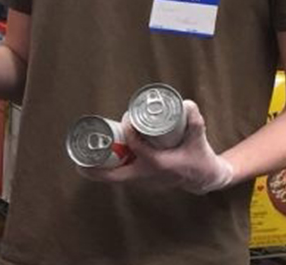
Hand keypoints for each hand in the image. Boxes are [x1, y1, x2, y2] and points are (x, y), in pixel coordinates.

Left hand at [78, 100, 233, 194]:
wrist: (206, 178)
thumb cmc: (201, 157)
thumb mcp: (199, 137)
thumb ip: (194, 120)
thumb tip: (185, 103)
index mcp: (160, 165)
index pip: (137, 148)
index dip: (129, 133)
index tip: (126, 119)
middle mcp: (149, 177)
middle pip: (116, 176)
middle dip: (96, 170)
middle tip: (79, 162)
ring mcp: (146, 182)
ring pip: (117, 178)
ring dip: (100, 170)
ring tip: (83, 159)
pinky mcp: (144, 182)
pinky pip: (122, 176)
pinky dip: (110, 170)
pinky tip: (98, 161)